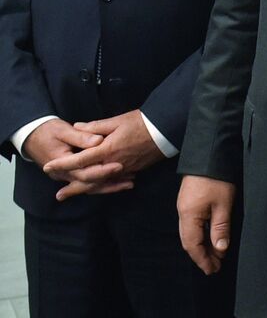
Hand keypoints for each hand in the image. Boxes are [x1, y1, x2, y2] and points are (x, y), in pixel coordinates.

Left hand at [41, 111, 162, 200]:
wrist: (166, 130)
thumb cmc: (142, 122)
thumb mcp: (117, 121)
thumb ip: (95, 126)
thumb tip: (77, 127)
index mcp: (107, 150)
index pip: (79, 160)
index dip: (62, 164)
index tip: (48, 167)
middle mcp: (113, 163)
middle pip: (89, 179)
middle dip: (73, 187)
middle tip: (59, 196)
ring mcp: (124, 169)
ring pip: (102, 184)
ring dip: (86, 189)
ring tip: (75, 194)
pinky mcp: (133, 170)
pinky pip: (115, 181)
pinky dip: (104, 186)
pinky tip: (99, 188)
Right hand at [177, 175, 236, 274]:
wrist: (208, 154)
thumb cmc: (217, 179)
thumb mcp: (223, 205)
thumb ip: (220, 228)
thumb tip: (220, 249)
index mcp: (188, 217)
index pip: (193, 246)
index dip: (203, 260)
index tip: (213, 270)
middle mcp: (183, 214)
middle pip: (190, 242)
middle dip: (202, 256)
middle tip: (216, 267)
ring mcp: (185, 207)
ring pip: (191, 234)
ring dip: (202, 246)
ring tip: (216, 256)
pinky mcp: (190, 202)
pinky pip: (193, 225)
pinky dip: (201, 235)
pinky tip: (211, 238)